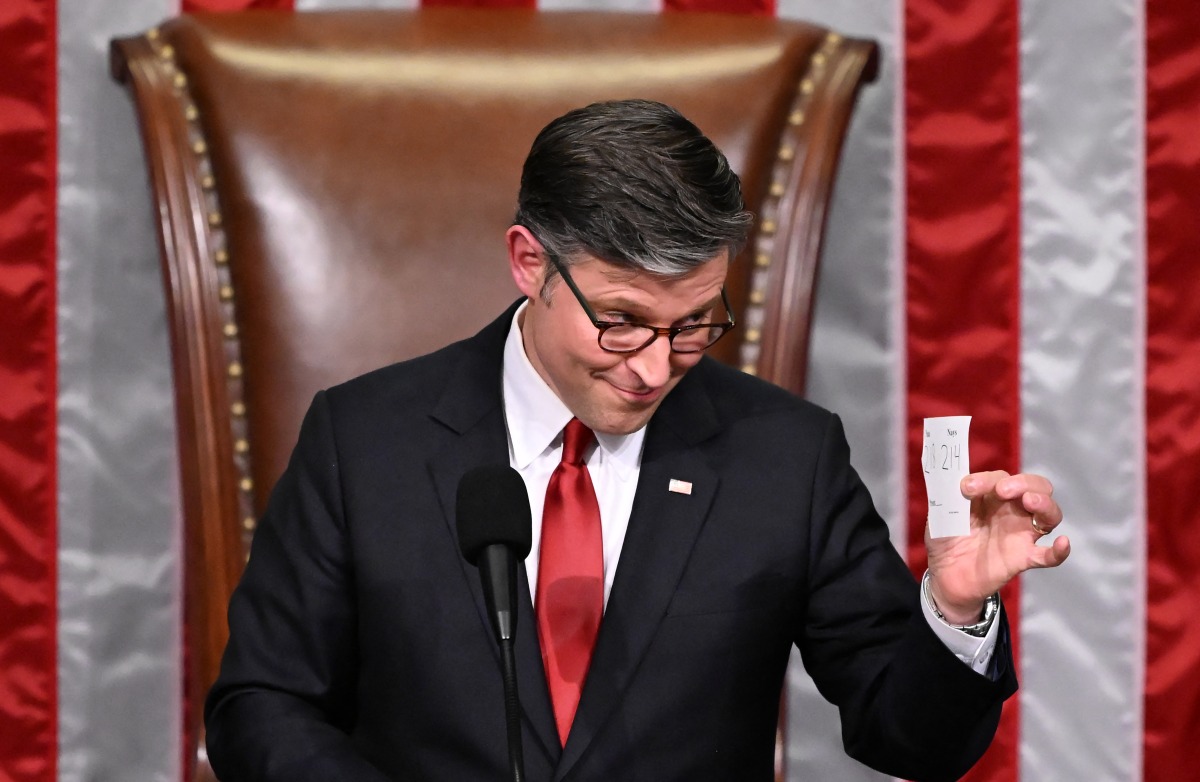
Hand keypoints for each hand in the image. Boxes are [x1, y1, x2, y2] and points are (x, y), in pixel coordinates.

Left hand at [925, 471, 1069, 623]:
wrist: (944, 576)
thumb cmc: (946, 538)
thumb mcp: (941, 513)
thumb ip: (948, 496)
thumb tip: (955, 480)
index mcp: (992, 496)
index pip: (1001, 478)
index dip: (986, 479)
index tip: (967, 488)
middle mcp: (1012, 511)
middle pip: (1036, 487)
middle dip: (1023, 482)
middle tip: (1002, 490)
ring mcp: (1020, 534)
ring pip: (1049, 514)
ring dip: (1044, 503)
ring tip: (1029, 501)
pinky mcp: (1023, 559)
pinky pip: (1049, 556)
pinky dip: (1059, 551)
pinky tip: (1063, 543)